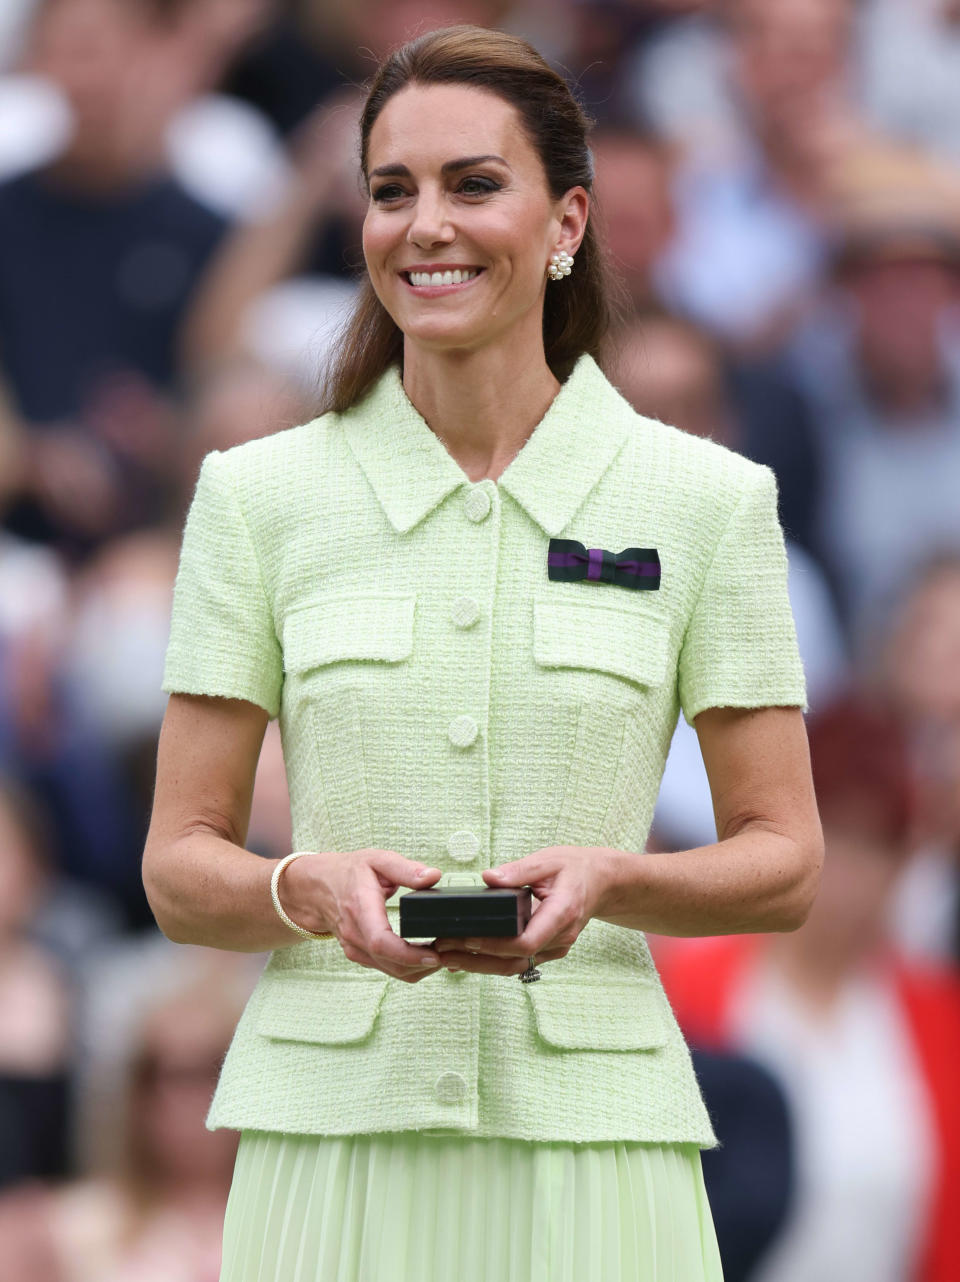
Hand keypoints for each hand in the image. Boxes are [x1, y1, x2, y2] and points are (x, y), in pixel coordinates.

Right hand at [277, 849, 443, 982]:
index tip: (434, 954)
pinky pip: (388, 969)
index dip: (409, 954)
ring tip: (445, 952)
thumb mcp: (377, 860)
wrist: (316, 889)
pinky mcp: (360, 956)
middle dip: (424, 963)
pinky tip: (427, 955)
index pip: (381, 942)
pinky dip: (409, 967)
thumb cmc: (348, 872)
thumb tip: (434, 876)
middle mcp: (355, 935)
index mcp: (360, 909)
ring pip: (392, 971)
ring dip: (420, 968)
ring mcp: (356, 949)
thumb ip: (405, 868)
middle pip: (391, 963)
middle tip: (451, 950)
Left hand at [433, 846, 615, 973]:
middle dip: (476, 960)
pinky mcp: (548, 949)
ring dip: (480, 965)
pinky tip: (466, 957)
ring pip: (515, 966)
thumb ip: (518, 870)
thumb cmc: (576, 868)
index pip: (527, 940)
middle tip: (443, 950)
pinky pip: (519, 961)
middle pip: (515, 960)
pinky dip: (493, 961)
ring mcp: (556, 947)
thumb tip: (488, 877)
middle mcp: (561, 937)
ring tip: (446, 956)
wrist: (602, 882)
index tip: (466, 937)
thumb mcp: (548, 860)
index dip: (494, 944)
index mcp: (562, 912)